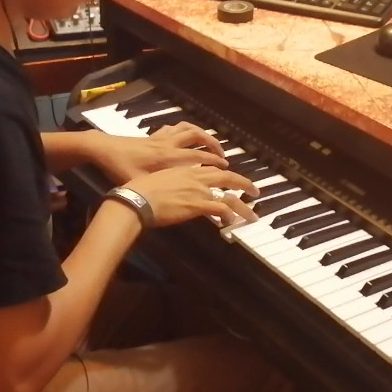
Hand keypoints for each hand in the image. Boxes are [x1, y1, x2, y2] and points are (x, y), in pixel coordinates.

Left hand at [92, 124, 225, 184]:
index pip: (198, 156)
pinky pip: (175, 127)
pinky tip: (187, 136)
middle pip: (198, 137)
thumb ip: (163, 193)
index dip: (214, 161)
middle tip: (224, 156)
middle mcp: (169, 144)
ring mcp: (161, 137)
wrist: (103, 149)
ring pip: (188, 129)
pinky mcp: (153, 135)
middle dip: (214, 145)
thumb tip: (181, 204)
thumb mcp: (141, 184)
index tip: (227, 167)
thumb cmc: (121, 168)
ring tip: (211, 143)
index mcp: (168, 157)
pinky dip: (185, 130)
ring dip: (203, 134)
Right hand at [122, 165, 258, 227]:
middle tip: (255, 192)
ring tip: (252, 215)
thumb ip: (171, 182)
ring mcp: (198, 190)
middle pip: (227, 178)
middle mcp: (195, 177)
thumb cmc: (140, 190)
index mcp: (186, 169)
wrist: (137, 198)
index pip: (212, 169)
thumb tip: (174, 189)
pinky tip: (230, 223)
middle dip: (243, 184)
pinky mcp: (197, 205)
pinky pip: (220, 210)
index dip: (224, 174)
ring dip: (243, 206)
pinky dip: (229, 216)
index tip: (232, 178)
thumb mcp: (159, 179)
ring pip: (229, 196)